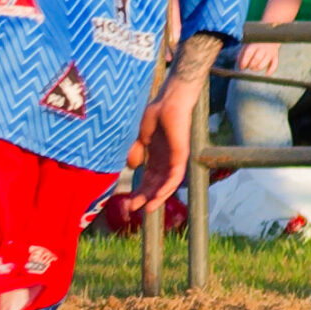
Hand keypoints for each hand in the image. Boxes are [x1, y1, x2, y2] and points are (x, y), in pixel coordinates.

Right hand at [122, 81, 198, 214]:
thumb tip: (131, 167)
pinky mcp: (181, 156)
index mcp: (157, 156)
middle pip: (156, 185)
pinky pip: (175, 177)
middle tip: (133, 209)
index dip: (139, 191)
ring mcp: (174, 159)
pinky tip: (158, 197)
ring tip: (147, 209)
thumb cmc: (156, 112)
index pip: (149, 179)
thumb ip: (135, 151)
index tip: (128, 202)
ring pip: (167, 184)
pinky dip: (167, 188)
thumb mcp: (140, 136)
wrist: (169, 100)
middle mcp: (166, 160)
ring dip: (157, 197)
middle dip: (145, 197)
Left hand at [235, 38, 281, 74]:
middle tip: (248, 67)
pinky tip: (266, 74)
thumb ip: (241, 54)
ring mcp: (269, 52)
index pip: (248, 53)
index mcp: (254, 44)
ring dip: (257, 68)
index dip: (244, 62)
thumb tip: (239, 64)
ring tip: (254, 68)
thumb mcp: (247, 45)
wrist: (269, 36)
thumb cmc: (255, 43)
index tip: (242, 67)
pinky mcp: (275, 55)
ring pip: (264, 63)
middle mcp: (262, 48)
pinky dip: (271, 70)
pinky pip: (274, 64)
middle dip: (251, 65)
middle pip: (256, 59)